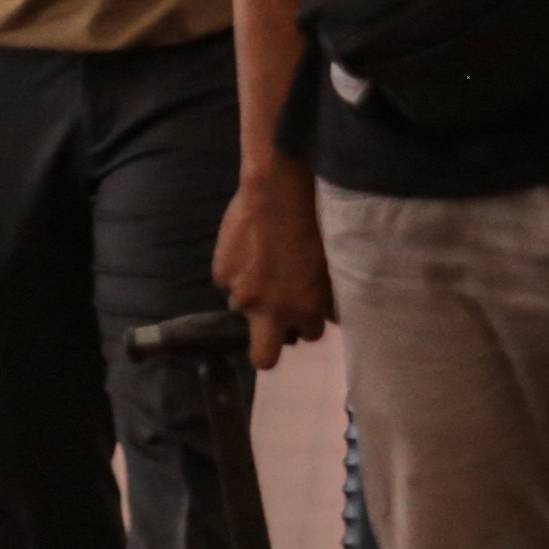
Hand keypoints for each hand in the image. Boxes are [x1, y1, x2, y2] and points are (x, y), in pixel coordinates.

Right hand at [214, 169, 334, 371]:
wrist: (276, 193)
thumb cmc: (313, 225)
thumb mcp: (328, 265)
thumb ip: (324, 296)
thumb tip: (326, 312)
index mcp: (304, 310)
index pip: (309, 335)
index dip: (307, 321)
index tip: (306, 307)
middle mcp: (270, 310)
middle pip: (263, 356)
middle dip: (267, 349)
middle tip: (271, 327)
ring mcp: (241, 294)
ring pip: (244, 307)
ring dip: (252, 294)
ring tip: (260, 263)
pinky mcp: (221, 273)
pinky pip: (228, 281)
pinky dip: (236, 270)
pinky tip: (245, 247)